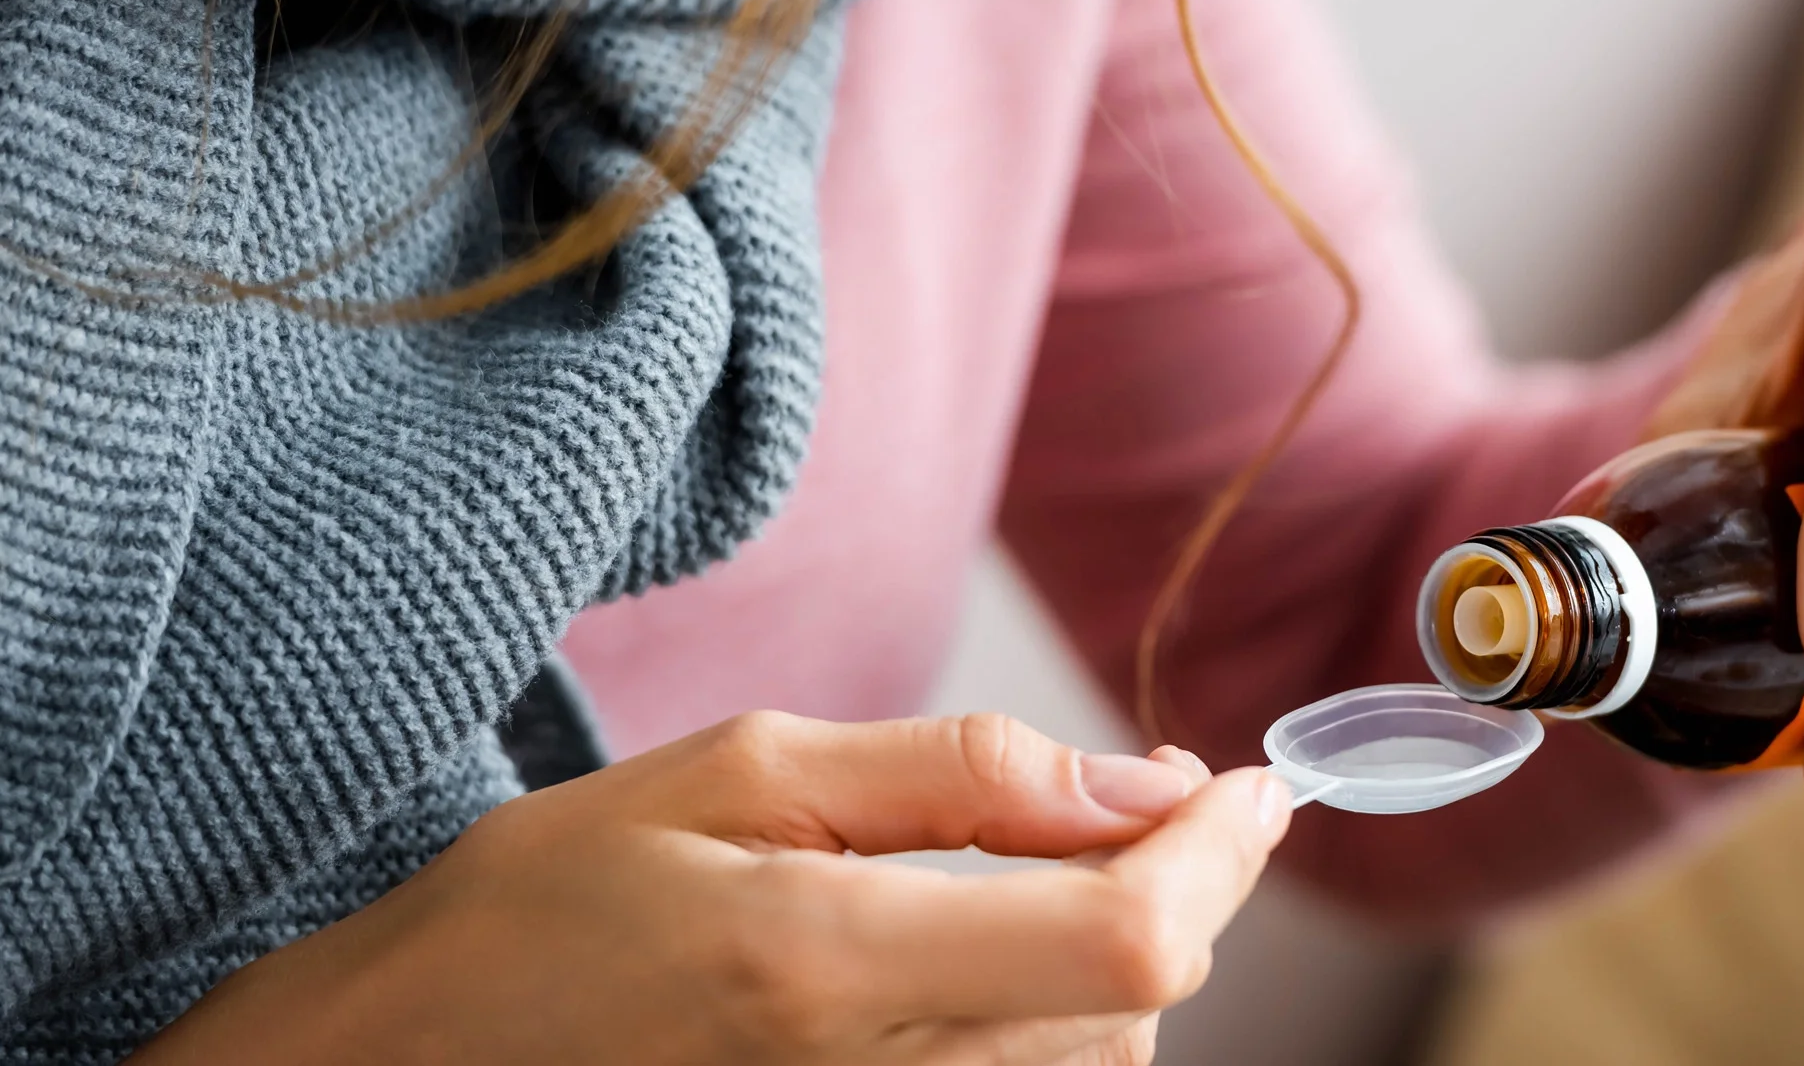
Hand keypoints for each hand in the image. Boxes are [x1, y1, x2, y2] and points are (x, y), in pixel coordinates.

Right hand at [134, 713, 1288, 1064]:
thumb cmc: (546, 910)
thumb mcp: (736, 776)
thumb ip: (953, 775)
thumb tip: (1140, 783)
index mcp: (825, 966)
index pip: (1126, 939)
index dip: (1222, 856)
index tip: (1250, 784)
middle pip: (1137, 1012)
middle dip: (1163, 894)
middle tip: (1122, 809)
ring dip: (1112, 970)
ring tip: (1028, 894)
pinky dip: (1052, 1035)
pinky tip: (989, 979)